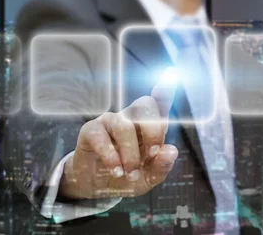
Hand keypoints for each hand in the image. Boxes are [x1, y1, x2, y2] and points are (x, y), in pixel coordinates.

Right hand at [59, 74, 178, 198]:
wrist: (97, 188)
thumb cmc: (126, 177)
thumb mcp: (148, 178)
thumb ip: (161, 167)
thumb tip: (171, 151)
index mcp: (149, 126)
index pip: (159, 103)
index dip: (165, 90)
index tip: (172, 75)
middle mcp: (130, 118)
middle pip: (145, 105)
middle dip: (153, 131)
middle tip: (151, 155)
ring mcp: (110, 122)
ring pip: (124, 126)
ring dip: (130, 154)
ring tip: (130, 174)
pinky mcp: (90, 131)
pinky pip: (101, 136)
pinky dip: (110, 156)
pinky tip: (114, 170)